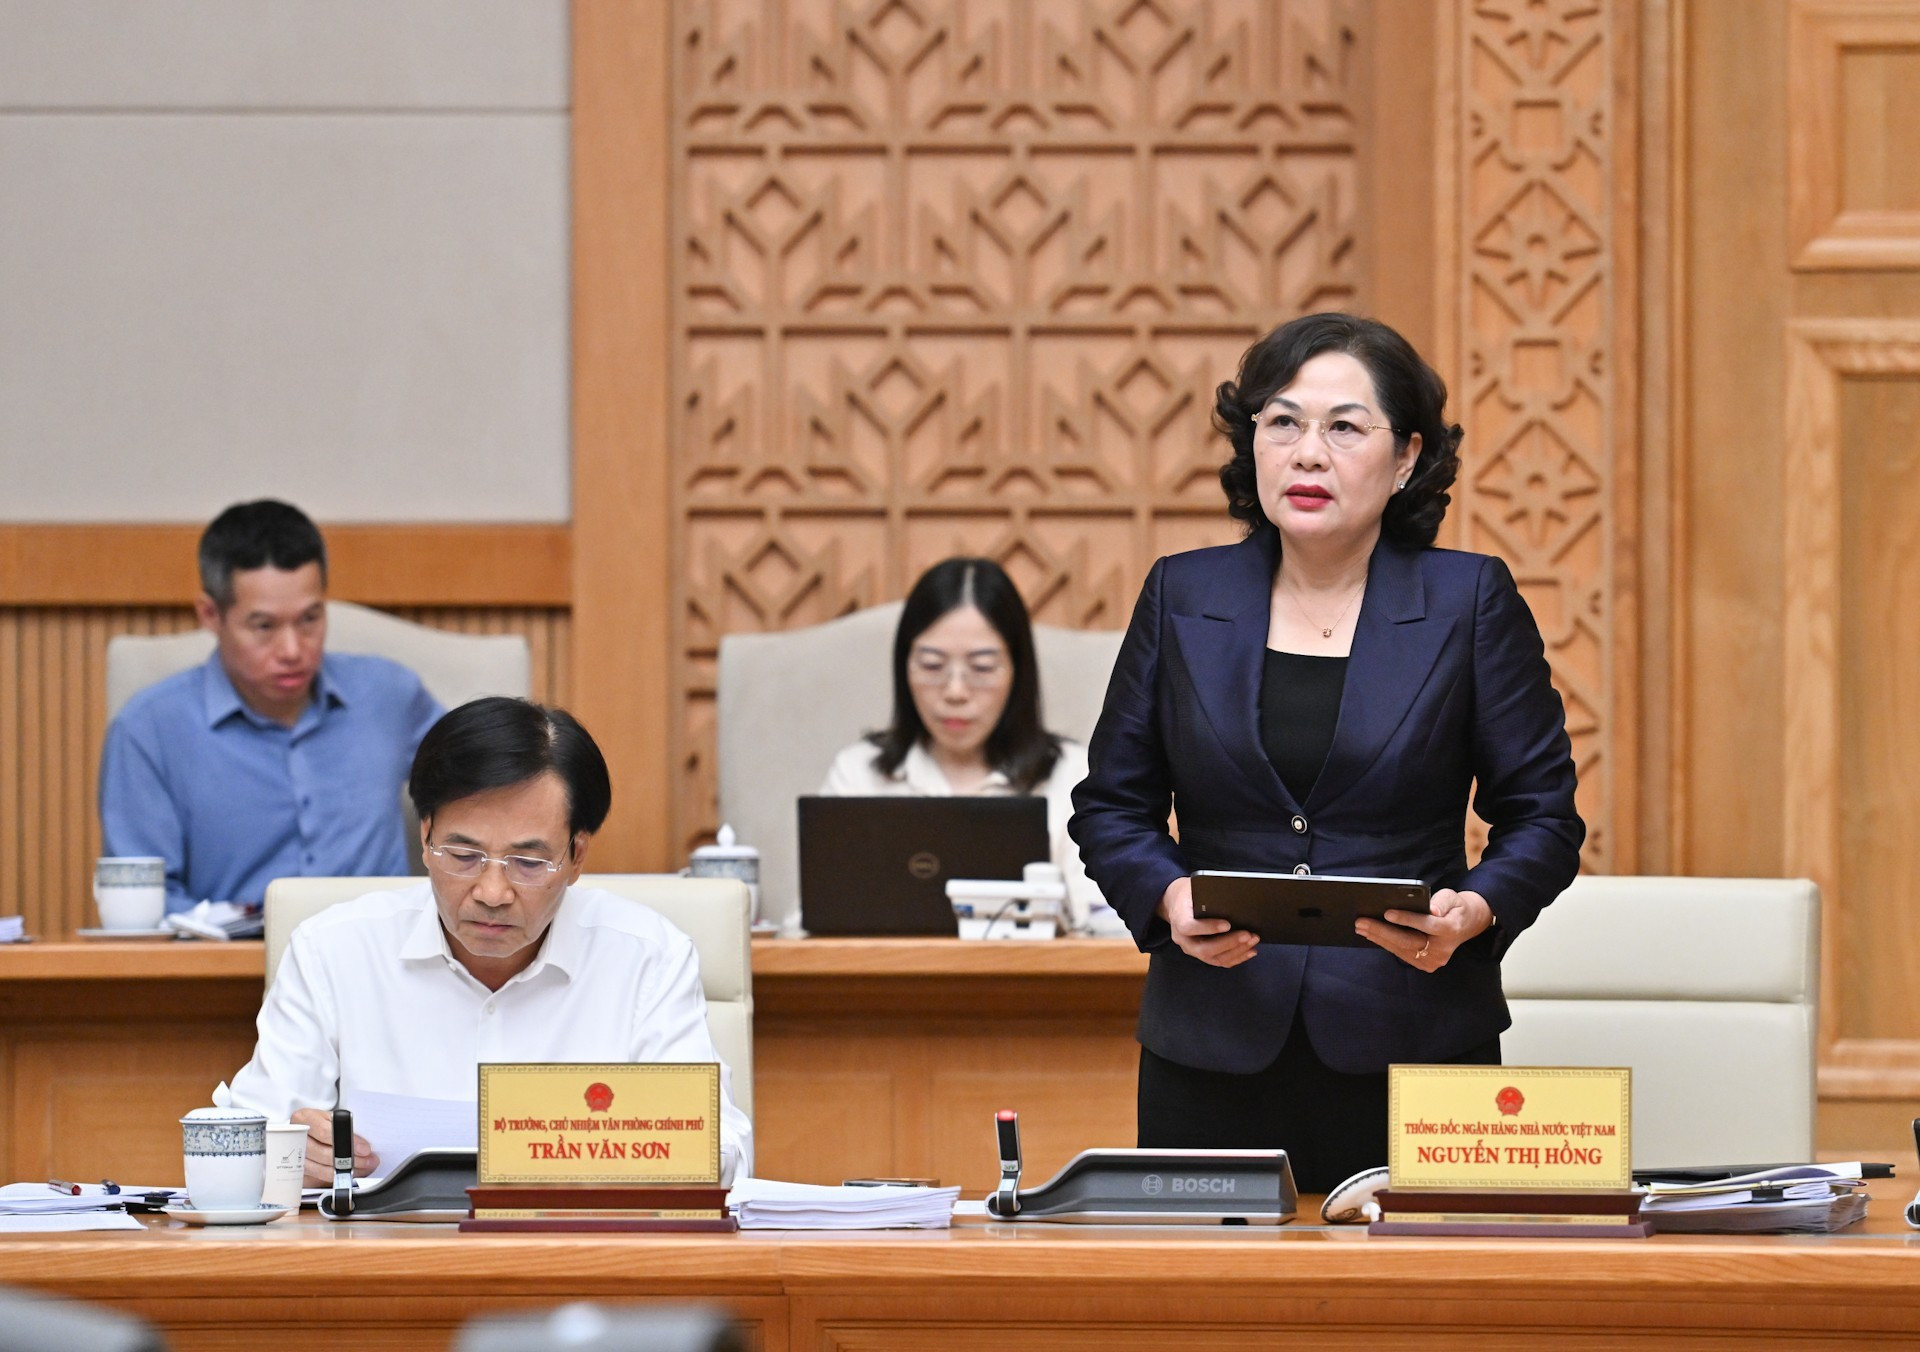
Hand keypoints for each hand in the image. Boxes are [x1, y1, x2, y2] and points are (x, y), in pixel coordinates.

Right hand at [290, 1106, 378, 1186]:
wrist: (307, 1129)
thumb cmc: (323, 1121)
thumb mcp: (333, 1117)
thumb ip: (345, 1128)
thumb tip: (365, 1145)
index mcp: (304, 1118)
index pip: (326, 1132)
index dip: (347, 1142)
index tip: (364, 1148)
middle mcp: (296, 1137)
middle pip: (322, 1153)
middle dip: (349, 1159)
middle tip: (368, 1160)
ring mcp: (293, 1156)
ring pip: (319, 1169)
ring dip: (344, 1171)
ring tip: (361, 1168)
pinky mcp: (297, 1170)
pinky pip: (316, 1178)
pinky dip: (334, 1178)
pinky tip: (347, 1174)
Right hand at [1157, 876, 1258, 968]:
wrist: (1177, 905)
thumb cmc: (1189, 895)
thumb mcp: (1193, 888)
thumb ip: (1207, 896)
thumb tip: (1232, 899)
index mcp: (1178, 920)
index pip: (1190, 927)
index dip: (1209, 927)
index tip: (1228, 924)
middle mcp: (1183, 940)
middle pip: (1205, 949)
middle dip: (1229, 943)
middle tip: (1248, 934)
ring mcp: (1193, 950)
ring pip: (1215, 958)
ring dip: (1237, 951)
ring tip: (1253, 940)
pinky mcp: (1203, 955)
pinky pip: (1221, 961)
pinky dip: (1237, 957)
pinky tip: (1250, 950)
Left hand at [1355, 888, 1492, 971]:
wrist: (1465, 925)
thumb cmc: (1454, 907)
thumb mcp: (1452, 897)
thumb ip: (1442, 902)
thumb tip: (1432, 910)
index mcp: (1451, 930)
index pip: (1427, 925)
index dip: (1406, 919)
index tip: (1387, 912)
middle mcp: (1442, 949)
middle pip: (1408, 941)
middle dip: (1382, 931)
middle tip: (1361, 922)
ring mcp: (1434, 961)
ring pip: (1402, 950)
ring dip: (1378, 938)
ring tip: (1360, 927)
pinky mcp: (1425, 964)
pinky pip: (1402, 954)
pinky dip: (1385, 943)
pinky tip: (1370, 934)